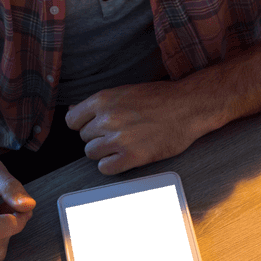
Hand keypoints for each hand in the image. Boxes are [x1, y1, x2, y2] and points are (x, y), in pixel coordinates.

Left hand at [66, 80, 220, 175]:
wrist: (188, 107)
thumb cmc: (160, 98)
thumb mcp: (124, 91)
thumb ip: (99, 103)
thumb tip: (73, 110)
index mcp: (103, 100)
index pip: (72, 121)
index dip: (82, 125)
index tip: (95, 128)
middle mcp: (107, 119)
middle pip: (84, 138)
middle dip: (97, 138)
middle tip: (117, 136)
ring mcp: (119, 139)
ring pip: (92, 153)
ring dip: (104, 152)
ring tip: (122, 147)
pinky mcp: (133, 157)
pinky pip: (106, 168)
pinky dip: (111, 166)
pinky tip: (123, 159)